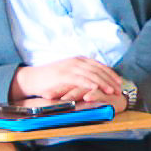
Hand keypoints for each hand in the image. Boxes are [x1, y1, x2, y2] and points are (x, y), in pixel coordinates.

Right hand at [11, 57, 125, 105]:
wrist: (32, 79)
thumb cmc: (50, 79)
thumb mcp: (68, 74)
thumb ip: (80, 76)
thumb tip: (94, 83)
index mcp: (79, 60)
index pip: (99, 66)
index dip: (110, 74)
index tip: (119, 82)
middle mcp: (76, 61)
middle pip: (98, 70)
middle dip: (110, 80)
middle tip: (119, 89)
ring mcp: (70, 67)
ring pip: (92, 74)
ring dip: (103, 83)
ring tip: (111, 91)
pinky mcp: (64, 75)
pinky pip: (80, 79)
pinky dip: (90, 84)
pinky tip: (97, 89)